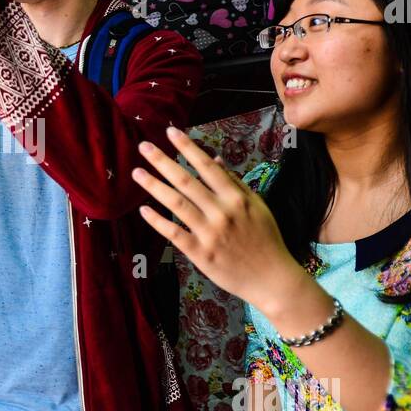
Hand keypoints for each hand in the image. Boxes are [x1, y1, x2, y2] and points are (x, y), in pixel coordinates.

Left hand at [132, 127, 310, 314]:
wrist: (272, 278)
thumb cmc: (265, 239)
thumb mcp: (257, 206)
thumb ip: (234, 182)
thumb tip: (214, 159)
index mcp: (237, 197)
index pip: (207, 166)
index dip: (187, 147)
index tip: (170, 132)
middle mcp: (222, 212)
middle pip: (186, 181)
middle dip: (163, 161)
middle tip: (143, 146)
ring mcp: (210, 233)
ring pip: (176, 204)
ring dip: (154, 186)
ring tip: (137, 172)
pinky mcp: (200, 254)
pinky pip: (174, 233)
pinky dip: (158, 221)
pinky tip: (144, 209)